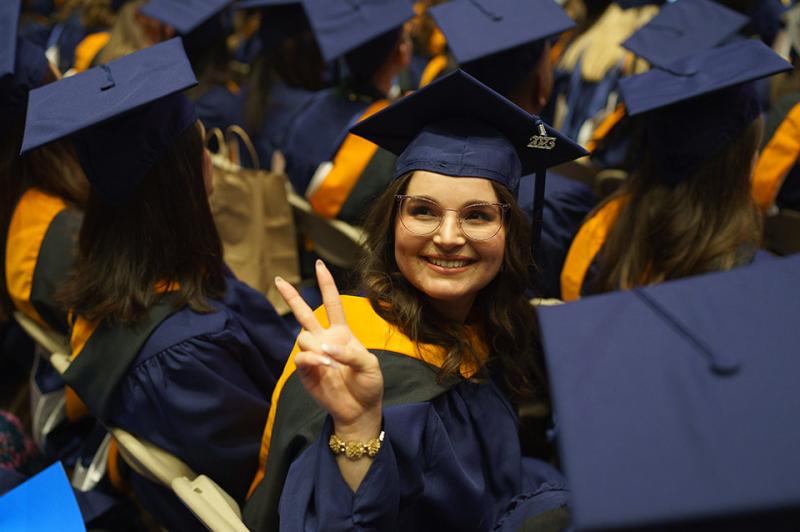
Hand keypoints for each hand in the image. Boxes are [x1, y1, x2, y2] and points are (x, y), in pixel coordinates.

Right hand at [275, 260, 382, 439]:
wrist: (359, 410)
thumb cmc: (368, 384)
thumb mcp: (369, 365)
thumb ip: (350, 353)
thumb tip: (326, 349)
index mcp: (342, 333)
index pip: (332, 303)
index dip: (326, 284)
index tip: (320, 264)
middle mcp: (325, 340)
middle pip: (304, 313)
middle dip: (291, 296)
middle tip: (278, 280)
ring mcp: (313, 354)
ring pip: (303, 336)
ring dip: (317, 346)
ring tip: (331, 363)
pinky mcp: (305, 371)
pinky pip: (301, 357)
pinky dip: (312, 359)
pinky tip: (324, 366)